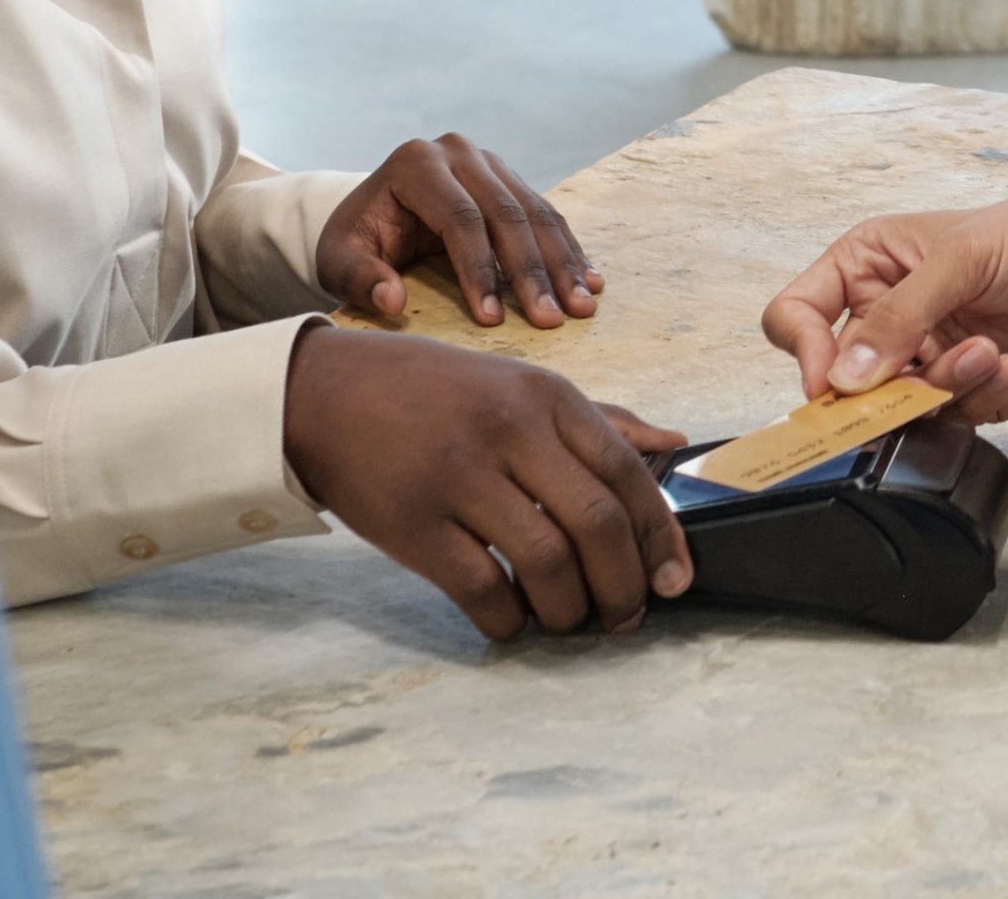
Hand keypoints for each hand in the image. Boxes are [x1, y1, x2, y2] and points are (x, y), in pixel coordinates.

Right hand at [283, 325, 692, 637]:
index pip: (627, 472)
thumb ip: (600, 419)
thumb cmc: (439, 393)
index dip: (661, 534)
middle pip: (596, 522)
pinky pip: (481, 589)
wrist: (331, 392)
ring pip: (546, 562)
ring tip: (570, 620)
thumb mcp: (524, 386)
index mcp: (548, 397)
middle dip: (625, 584)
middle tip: (627, 616)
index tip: (676, 579)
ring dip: (569, 609)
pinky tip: (513, 621)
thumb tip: (675, 442)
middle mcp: (512, 431)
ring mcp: (461, 477)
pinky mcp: (414, 524)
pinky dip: (509, 619)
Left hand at [316, 134, 602, 328]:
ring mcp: (491, 162)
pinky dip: (568, 250)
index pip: (459, 218)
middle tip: (552, 319)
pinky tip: (588, 282)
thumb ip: (360, 278)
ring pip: (535, 213)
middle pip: (507, 214)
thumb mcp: (338, 260)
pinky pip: (546, 213)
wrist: (372, 213)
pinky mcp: (511, 178)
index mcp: (417, 164)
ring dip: (562, 263)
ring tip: (582, 305)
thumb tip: (393, 302)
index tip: (492, 319)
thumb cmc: (356, 240)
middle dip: (532, 271)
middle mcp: (460, 153)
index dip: (479, 269)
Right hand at [760, 184, 1007, 426]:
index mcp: (873, 262)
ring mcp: (930, 356)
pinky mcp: (969, 392)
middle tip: (920, 379)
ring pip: (896, 405)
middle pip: (842, 377)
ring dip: (943, 385)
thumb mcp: (964, 257)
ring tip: (989, 352)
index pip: (800, 313)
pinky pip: (948, 418)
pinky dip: (978, 393)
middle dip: (883, 384)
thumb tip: (842, 376)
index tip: (832, 382)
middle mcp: (893, 313)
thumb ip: (899, 316)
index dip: (806, 351)